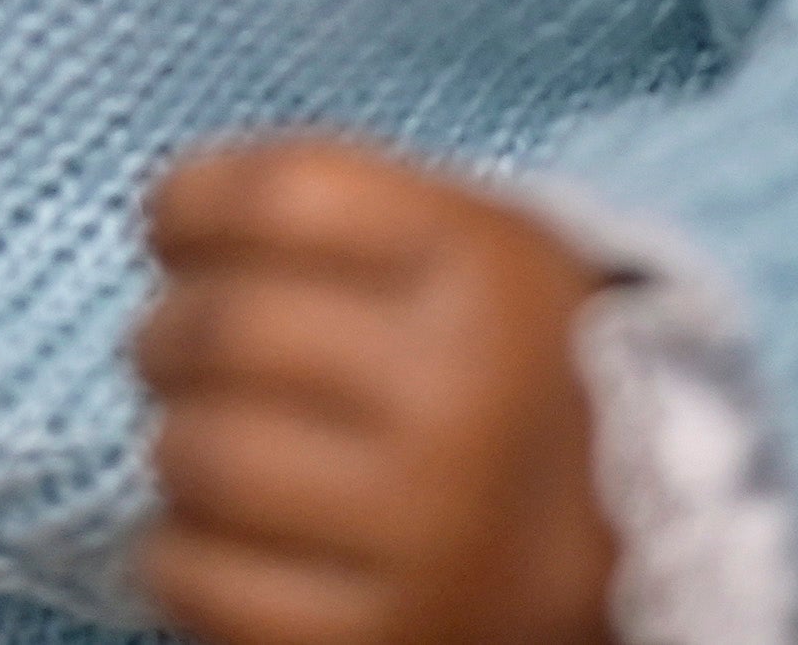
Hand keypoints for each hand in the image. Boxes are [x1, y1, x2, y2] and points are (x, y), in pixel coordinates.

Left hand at [131, 137, 619, 644]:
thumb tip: (172, 216)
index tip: (177, 233)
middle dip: (168, 333)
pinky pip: (193, 576)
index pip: (276, 196)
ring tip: (219, 442)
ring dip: (178, 443)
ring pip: (193, 455)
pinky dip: (178, 550)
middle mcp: (461, 398)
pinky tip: (224, 533)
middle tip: (181, 350)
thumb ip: (337, 211)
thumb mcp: (474, 248)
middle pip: (218, 328)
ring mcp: (426, 531)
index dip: (190, 206)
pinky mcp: (380, 635)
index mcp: (486, 276)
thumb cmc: (503, 371)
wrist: (630, 552)